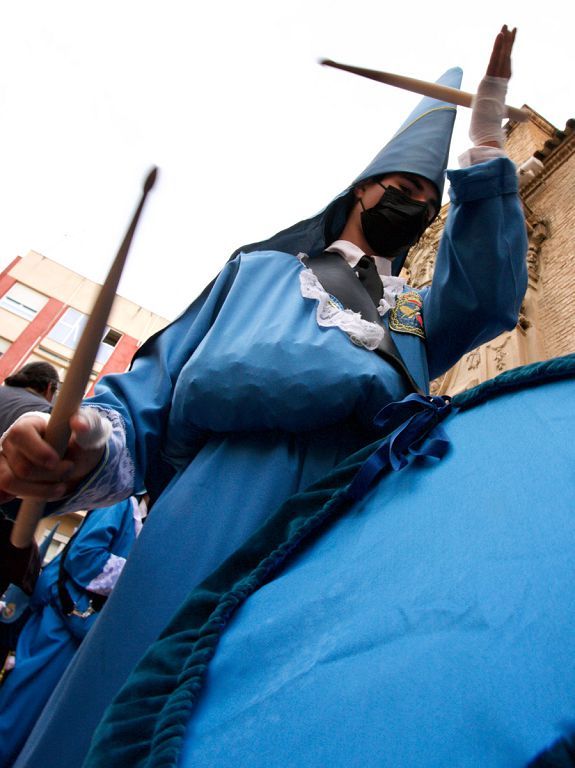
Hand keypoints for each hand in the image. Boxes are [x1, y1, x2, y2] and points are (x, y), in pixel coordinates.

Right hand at [0, 410, 106, 501]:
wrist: (72, 457)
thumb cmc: (77, 441)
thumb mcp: (86, 431)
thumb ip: (86, 425)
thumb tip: (79, 424)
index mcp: (28, 425)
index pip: (21, 434)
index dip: (38, 450)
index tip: (56, 461)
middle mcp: (11, 444)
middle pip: (21, 466)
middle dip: (49, 474)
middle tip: (69, 469)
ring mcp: (4, 462)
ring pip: (10, 482)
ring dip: (39, 491)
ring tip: (60, 488)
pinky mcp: (5, 479)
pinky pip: (1, 493)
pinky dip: (18, 497)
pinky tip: (37, 497)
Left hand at [469, 25, 516, 147]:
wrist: (487, 132)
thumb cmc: (484, 132)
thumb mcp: (484, 123)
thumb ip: (484, 123)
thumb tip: (483, 137)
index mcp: (499, 92)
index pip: (504, 73)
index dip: (506, 61)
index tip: (508, 51)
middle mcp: (500, 85)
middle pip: (505, 61)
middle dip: (508, 45)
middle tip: (512, 31)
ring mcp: (497, 82)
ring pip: (502, 57)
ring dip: (505, 42)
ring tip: (508, 27)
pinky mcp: (490, 80)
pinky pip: (494, 60)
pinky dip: (498, 47)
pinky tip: (501, 34)